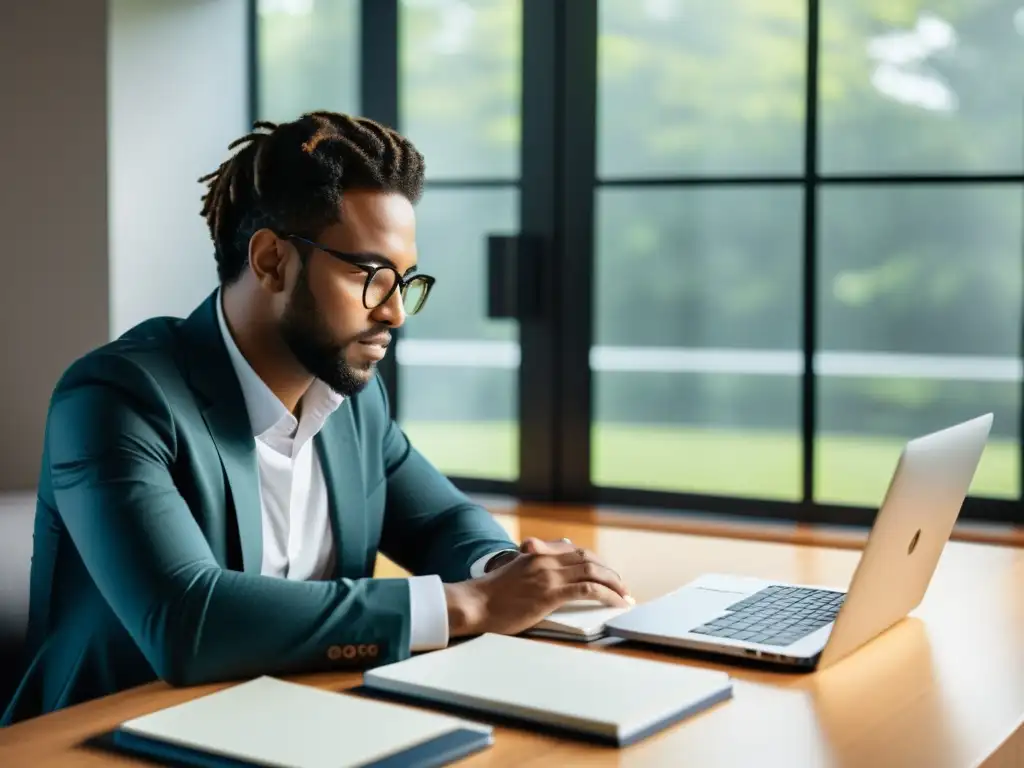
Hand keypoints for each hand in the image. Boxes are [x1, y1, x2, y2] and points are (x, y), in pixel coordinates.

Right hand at [444, 547, 632, 637]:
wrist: (474, 603)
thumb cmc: (490, 595)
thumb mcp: (512, 573)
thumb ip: (531, 569)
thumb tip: (546, 576)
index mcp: (537, 553)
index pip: (575, 551)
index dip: (595, 562)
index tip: (606, 574)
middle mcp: (546, 559)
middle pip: (588, 559)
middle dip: (609, 572)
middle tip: (622, 586)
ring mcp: (549, 575)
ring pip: (592, 571)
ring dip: (613, 583)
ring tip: (624, 596)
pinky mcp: (550, 593)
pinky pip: (588, 589)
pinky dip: (607, 594)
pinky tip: (615, 602)